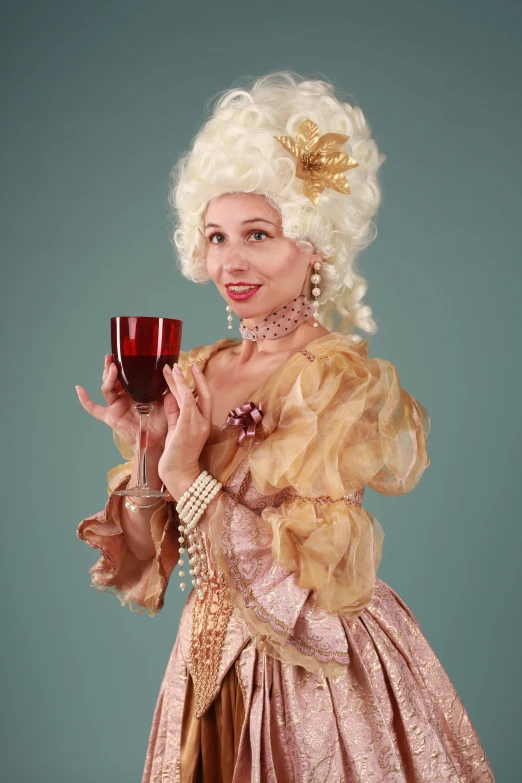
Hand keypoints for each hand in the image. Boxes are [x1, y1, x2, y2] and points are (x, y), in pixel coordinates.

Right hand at [75, 354, 170, 451]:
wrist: (159, 440)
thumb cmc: (164, 422)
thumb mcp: (167, 399)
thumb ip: (166, 386)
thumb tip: (170, 368)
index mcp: (136, 391)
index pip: (127, 375)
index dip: (124, 365)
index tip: (124, 354)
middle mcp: (124, 397)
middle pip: (114, 379)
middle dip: (111, 367)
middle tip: (112, 357)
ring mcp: (116, 406)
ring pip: (107, 388)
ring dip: (108, 377)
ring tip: (112, 368)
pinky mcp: (111, 417)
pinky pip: (94, 409)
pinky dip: (85, 400)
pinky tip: (79, 389)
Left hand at [157, 363, 212, 488]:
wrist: (179, 476)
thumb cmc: (177, 455)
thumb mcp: (176, 429)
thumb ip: (174, 412)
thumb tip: (170, 394)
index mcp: (202, 423)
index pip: (203, 398)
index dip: (198, 382)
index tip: (189, 369)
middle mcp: (203, 423)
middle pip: (201, 394)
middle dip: (191, 377)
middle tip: (178, 364)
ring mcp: (196, 426)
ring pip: (190, 397)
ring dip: (180, 381)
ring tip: (170, 369)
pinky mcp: (186, 430)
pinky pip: (186, 407)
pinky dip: (182, 393)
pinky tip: (176, 383)